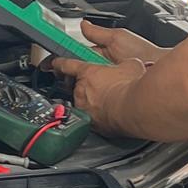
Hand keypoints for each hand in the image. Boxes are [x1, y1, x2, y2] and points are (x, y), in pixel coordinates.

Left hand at [51, 19, 162, 138]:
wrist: (132, 109)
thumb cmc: (129, 87)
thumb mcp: (130, 66)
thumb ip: (123, 64)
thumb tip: (130, 65)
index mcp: (88, 73)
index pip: (68, 65)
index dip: (59, 63)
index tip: (55, 63)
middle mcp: (81, 90)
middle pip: (75, 86)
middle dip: (85, 86)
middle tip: (98, 86)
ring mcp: (84, 109)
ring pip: (81, 104)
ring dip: (90, 102)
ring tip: (106, 102)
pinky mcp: (91, 125)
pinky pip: (90, 119)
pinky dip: (97, 117)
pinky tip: (109, 115)